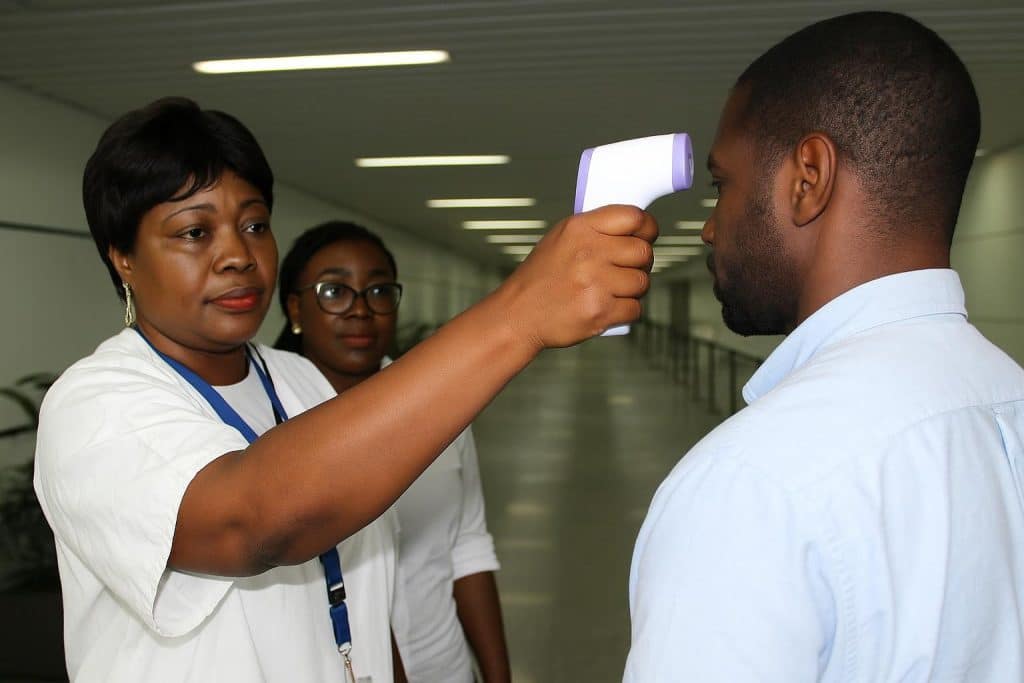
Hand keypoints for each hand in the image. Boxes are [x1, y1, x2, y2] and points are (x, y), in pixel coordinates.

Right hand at [498, 205, 656, 349]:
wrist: (518, 315)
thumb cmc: (541, 278)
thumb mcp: (560, 239)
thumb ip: (595, 230)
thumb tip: (635, 230)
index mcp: (580, 228)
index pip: (634, 217)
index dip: (647, 228)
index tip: (647, 236)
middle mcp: (589, 253)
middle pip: (643, 252)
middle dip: (641, 263)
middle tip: (626, 269)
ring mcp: (595, 283)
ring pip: (642, 282)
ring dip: (633, 289)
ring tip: (611, 291)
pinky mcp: (600, 312)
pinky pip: (635, 308)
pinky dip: (625, 311)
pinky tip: (607, 307)